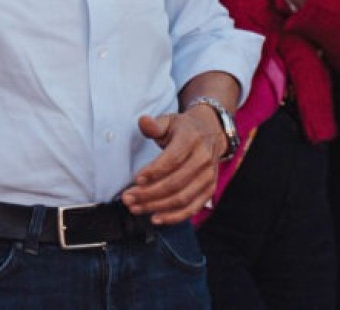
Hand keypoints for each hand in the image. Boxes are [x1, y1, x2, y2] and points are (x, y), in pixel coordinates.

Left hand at [121, 108, 220, 224]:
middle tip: (128, 198)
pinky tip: (156, 218)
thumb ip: (154, 124)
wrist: (210, 133)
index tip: (135, 180)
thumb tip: (143, 121)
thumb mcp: (169, 121)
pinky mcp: (209, 190)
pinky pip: (192, 208)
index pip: (172, 159)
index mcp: (191, 139)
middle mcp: (203, 159)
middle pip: (175, 183)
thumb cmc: (184, 129)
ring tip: (136, 208)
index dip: (153, 171)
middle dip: (149, 194)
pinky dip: (174, 217)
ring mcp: (208, 177)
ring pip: (182, 198)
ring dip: (157, 207)